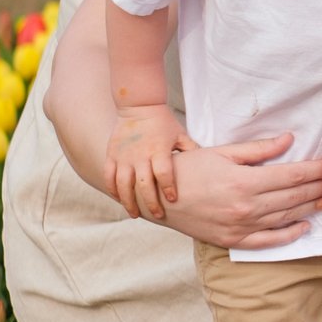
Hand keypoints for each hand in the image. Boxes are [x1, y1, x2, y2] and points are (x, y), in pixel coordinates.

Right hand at [106, 104, 191, 220]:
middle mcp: (139, 154)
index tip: (172, 200)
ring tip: (135, 214)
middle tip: (157, 215)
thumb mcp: (181, 135)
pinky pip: (109, 175)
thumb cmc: (164, 123)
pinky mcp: (112, 154)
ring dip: (128, 201)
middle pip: (143, 183)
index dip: (168, 188)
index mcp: (159, 150)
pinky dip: (112, 189)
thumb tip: (213, 166)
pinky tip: (119, 199)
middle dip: (150, 202)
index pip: (164, 173)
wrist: (139, 106)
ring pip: (122, 183)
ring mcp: (123, 155)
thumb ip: (192, 151)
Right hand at [157, 135, 321, 250]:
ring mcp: (241, 227)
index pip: (294, 176)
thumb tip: (289, 140)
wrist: (156, 198)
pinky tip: (306, 226)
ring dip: (313, 207)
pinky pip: (268, 241)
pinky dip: (289, 235)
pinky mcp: (233, 241)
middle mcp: (247, 207)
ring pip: (287, 218)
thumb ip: (258, 150)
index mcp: (245, 181)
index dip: (319, 170)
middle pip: (296, 197)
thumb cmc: (188, 169)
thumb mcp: (222, 152)